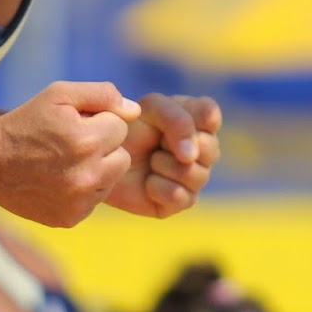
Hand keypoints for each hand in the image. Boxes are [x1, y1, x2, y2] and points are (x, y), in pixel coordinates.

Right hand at [0, 82, 141, 227]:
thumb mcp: (59, 95)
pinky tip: (59, 180)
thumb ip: (102, 95)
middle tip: (72, 143)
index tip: (75, 124)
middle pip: (122, 156)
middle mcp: (87, 175)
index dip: (99, 122)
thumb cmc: (26, 122)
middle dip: (103, 147)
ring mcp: (79, 201)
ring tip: (65, 161)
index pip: (121, 127)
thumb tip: (134, 111)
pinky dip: (83, 190)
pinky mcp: (71, 218)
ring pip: (110, 179)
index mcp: (87, 141)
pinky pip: (94, 200)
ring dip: (96, 169)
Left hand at [105, 93, 221, 218]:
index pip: (210, 113)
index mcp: (197, 119)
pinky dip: (156, 187)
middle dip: (174, 145)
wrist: (102, 161)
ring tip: (150, 162)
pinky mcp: (183, 201)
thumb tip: (191, 156)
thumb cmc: (127, 130)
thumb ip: (176, 118)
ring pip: (196, 174)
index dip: (188, 120)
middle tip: (155, 144)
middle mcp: (203, 148)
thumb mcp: (149, 110)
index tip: (164, 123)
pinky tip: (147, 183)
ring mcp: (196, 176)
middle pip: (209, 148)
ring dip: (163, 165)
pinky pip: (179, 195)